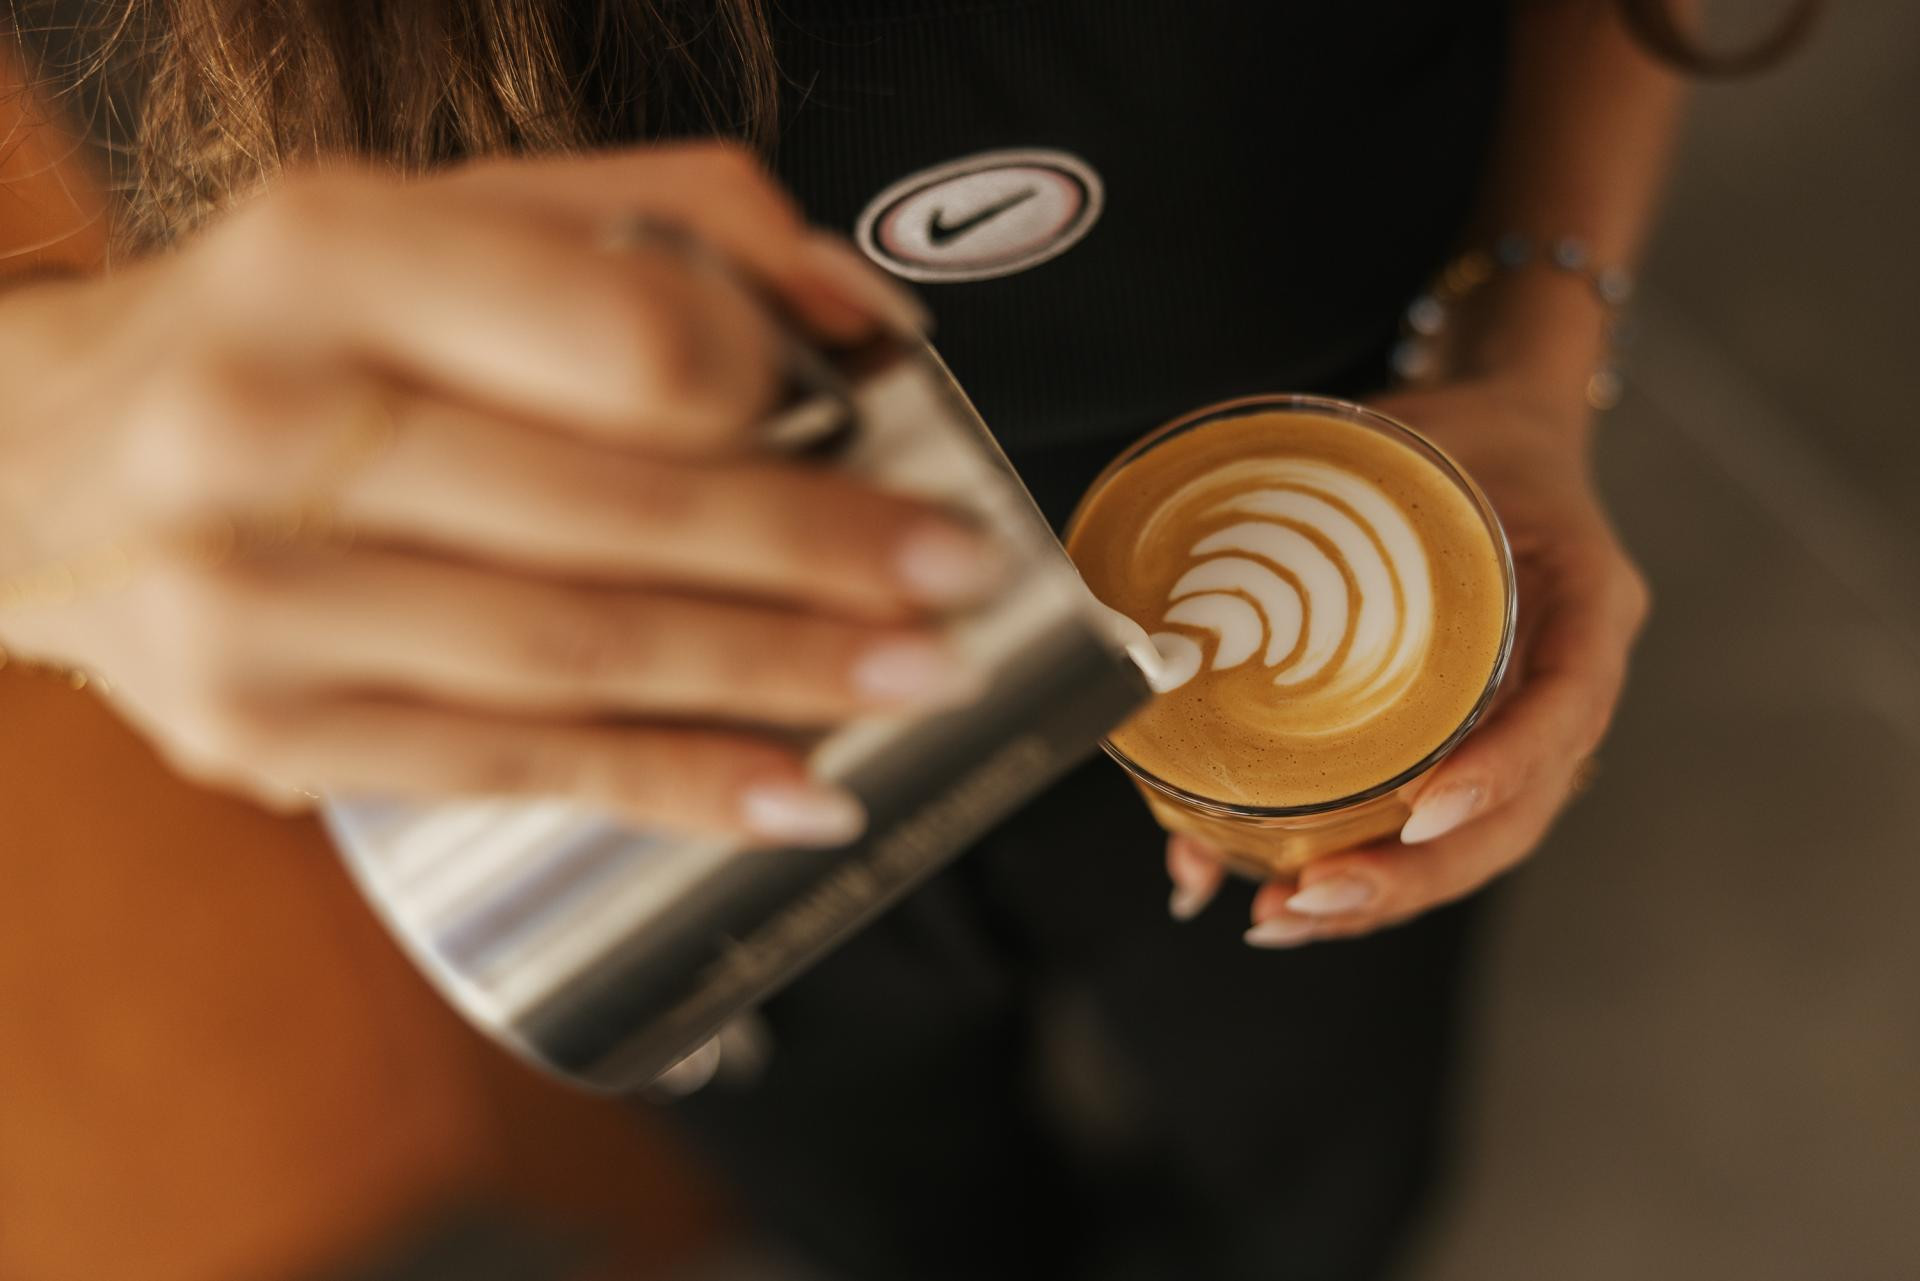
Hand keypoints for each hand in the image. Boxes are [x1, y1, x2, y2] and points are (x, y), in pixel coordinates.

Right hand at [0, 144, 996, 843]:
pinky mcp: (263, 731)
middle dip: (824, 557)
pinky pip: (514, 766)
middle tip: (958, 580)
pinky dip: (673, 785)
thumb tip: (856, 317)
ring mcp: (254, 597)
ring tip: (916, 680)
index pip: (624, 341)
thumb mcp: (441, 212)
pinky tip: (796, 792)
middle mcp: (269, 422)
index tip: (862, 419)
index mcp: (330, 255)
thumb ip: (661, 223)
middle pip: (620, 514)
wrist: (44, 461)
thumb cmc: (287, 329)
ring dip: (779, 676)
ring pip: (581, 654)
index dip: (771, 392)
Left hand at [1164, 380, 1650, 942]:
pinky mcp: (1485, 742)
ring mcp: (1535, 720)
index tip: (1425, 810)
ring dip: (1387, 894)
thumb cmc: (1453, 434)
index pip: (1566, 701)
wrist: (1505, 428)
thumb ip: (1317, 487)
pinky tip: (1293, 898)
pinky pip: (1445, 825)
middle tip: (1311, 899)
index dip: (1502, 767)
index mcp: (1587, 595)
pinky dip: (1373, 866)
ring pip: (1482, 841)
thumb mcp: (1404, 437)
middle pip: (1520, 811)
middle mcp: (1575, 672)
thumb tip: (1172, 573)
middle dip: (1414, 874)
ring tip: (1286, 922)